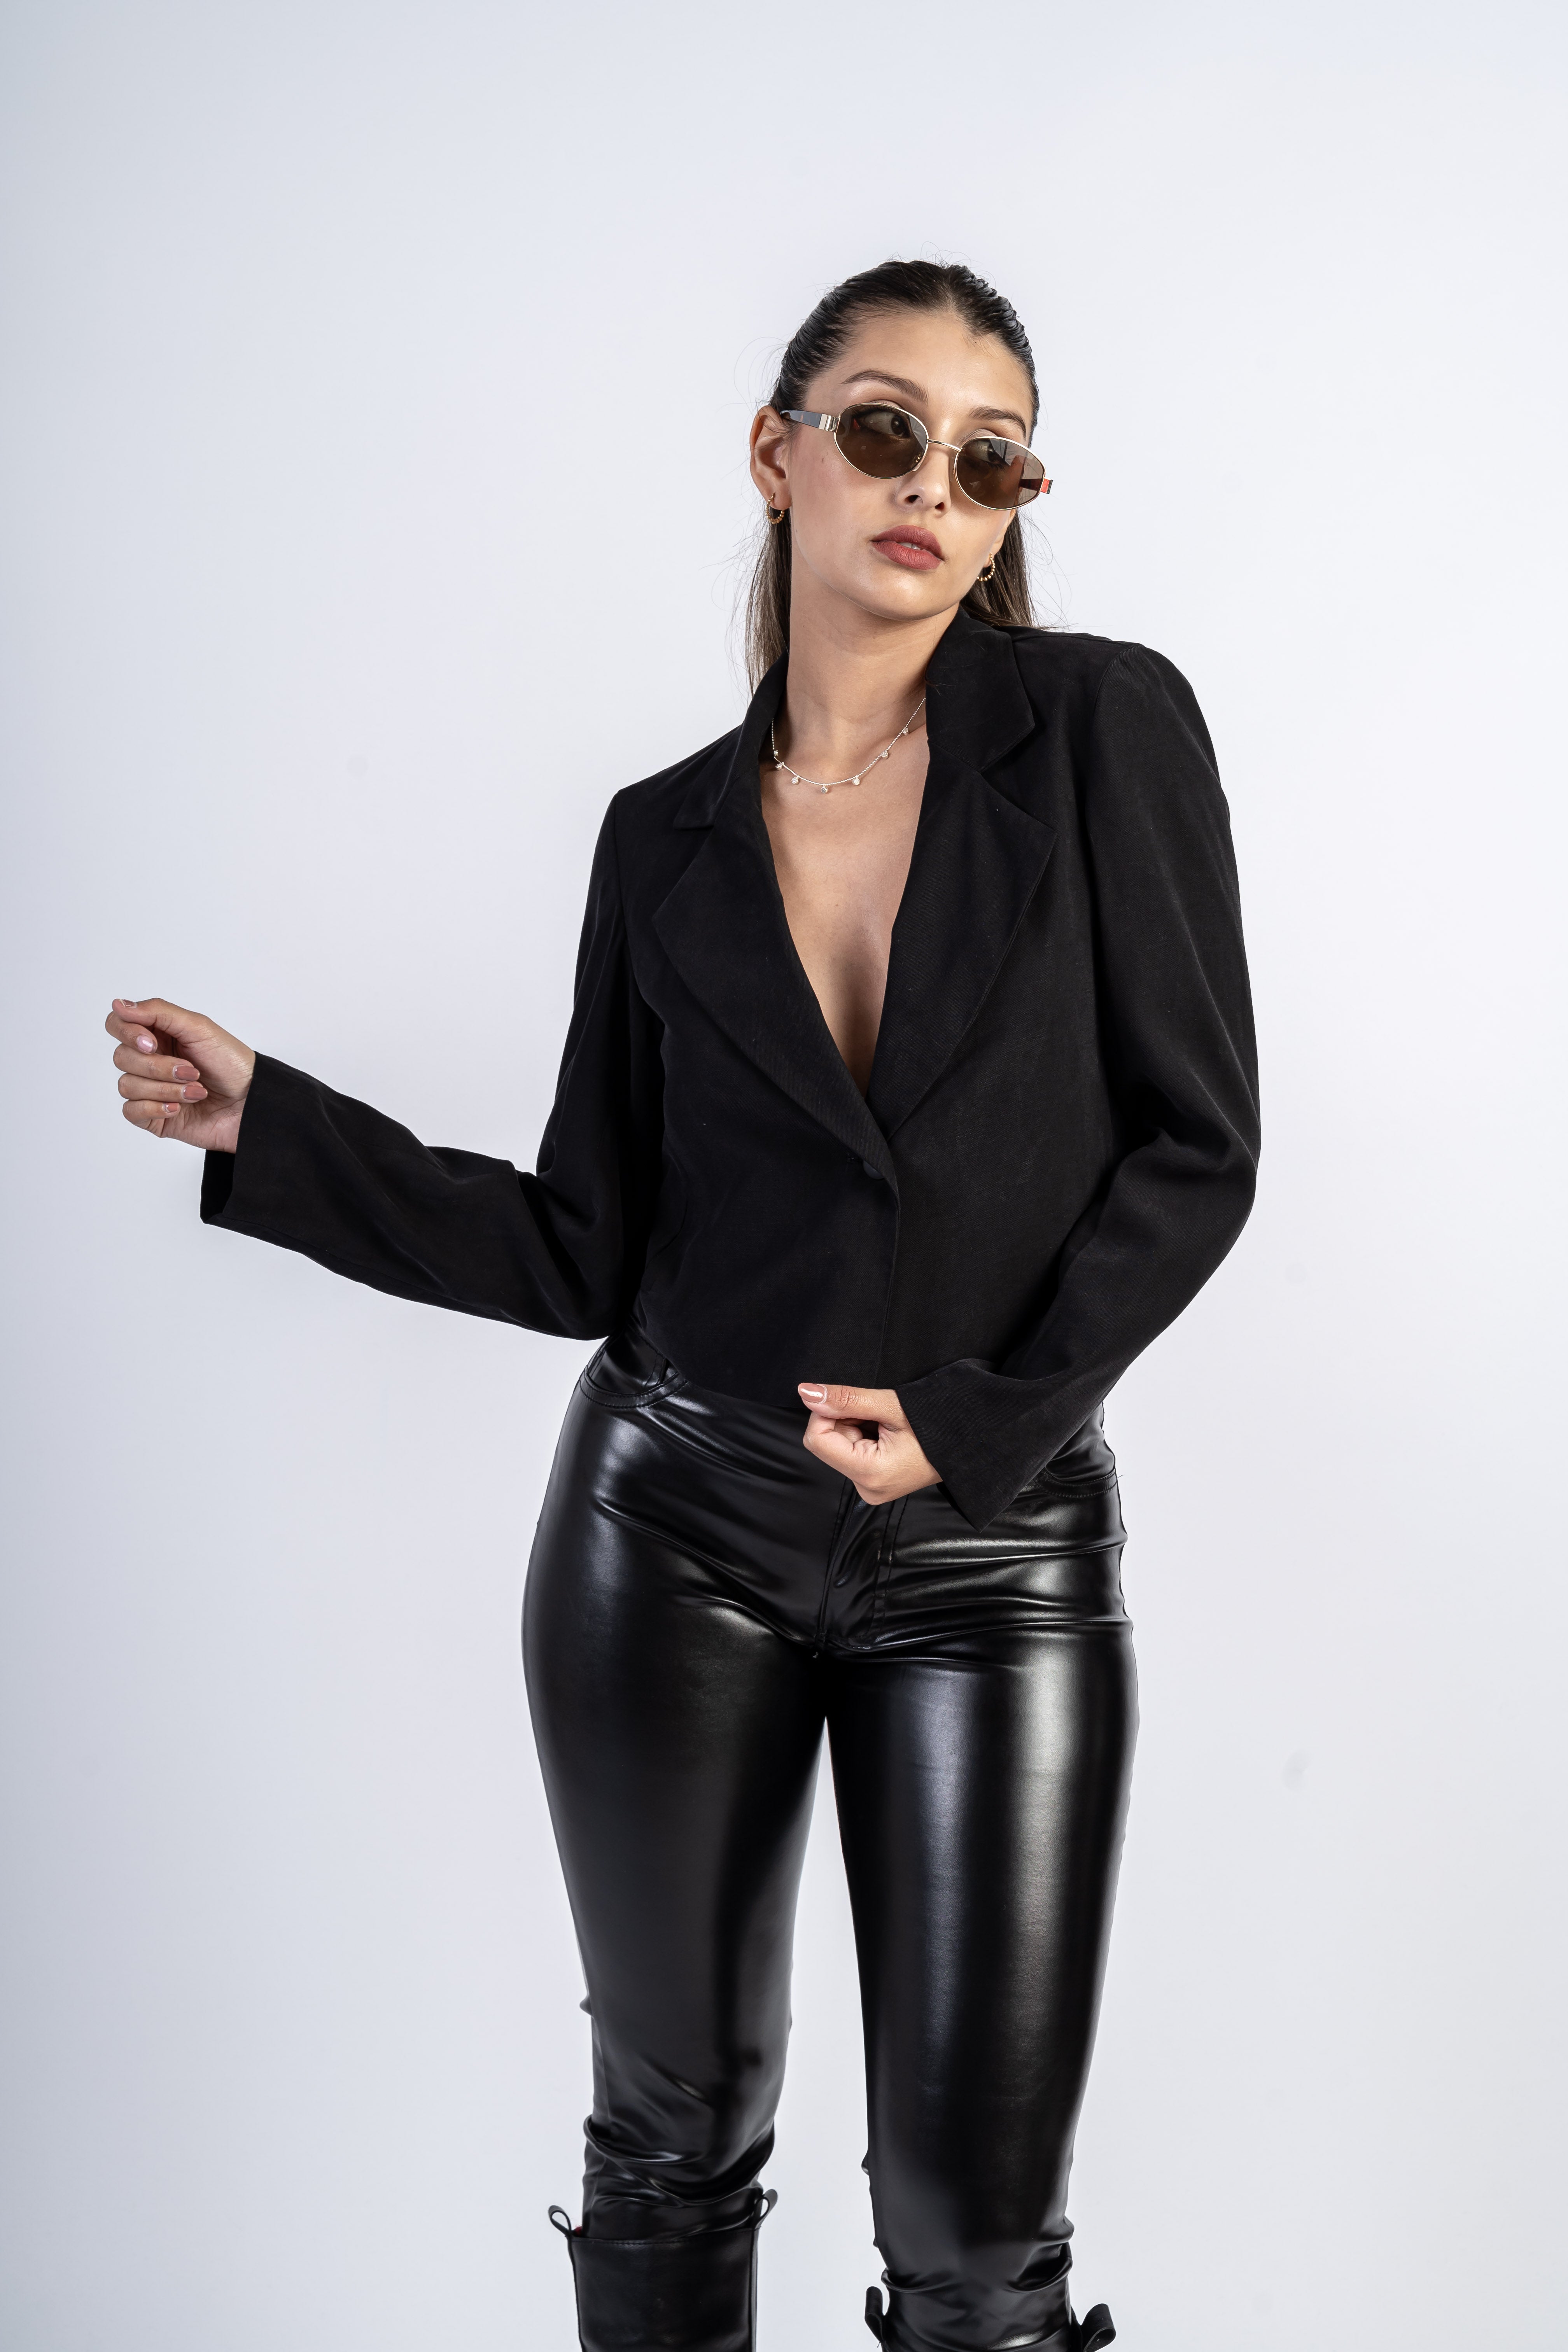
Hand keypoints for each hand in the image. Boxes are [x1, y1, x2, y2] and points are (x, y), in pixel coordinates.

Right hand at [104, 996, 255, 1152]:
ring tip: (197, 1091)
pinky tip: (179, 1108)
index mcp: (157, 1034)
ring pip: (127, 1085)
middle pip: (122, 1057)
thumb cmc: (231, 1064)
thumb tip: (118, 1005)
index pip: (117, 1025)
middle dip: (159, 1066)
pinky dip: (156, 1108)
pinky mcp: (152, 1116)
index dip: (127, 1033)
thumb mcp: (199, 1028)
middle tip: (192, 1071)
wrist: (251, 1103)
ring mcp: (150, 1089)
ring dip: (165, 1089)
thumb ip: (157, 1012)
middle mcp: (150, 1060)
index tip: (152, 1043)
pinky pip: (131, 1111)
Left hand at [797, 1383, 941, 1505]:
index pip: (816, 1439)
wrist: (969, 1441)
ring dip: (854, 1425)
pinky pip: (850, 1452)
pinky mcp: (873, 1482)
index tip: (852, 1402)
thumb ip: (845, 1399)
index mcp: (870, 1474)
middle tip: (877, 1414)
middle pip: (826, 1442)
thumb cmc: (938, 1423)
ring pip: (837, 1445)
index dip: (825, 1412)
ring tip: (886, 1424)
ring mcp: (870, 1488)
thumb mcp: (890, 1405)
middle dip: (844, 1419)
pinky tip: (885, 1432)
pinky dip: (861, 1434)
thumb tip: (806, 1392)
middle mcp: (867, 1489)